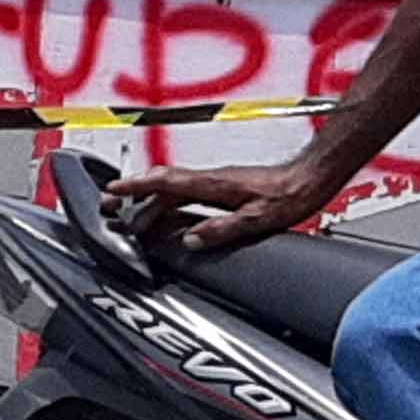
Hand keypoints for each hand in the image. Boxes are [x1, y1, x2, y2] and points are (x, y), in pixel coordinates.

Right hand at [108, 158, 333, 262]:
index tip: (112, 190)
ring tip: (133, 218)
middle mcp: (211, 179)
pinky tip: (170, 214)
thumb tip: (189, 240)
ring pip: (173, 188)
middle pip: (162, 183)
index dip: (136, 186)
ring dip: (150, 200)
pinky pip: (187, 192)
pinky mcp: (225, 187)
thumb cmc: (289, 195)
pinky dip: (169, 201)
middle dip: (133, 193)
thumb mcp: (256, 219)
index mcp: (214, 184)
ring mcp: (217, 182)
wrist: (310, 179)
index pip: (165, 182)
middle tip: (110, 206)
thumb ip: (220, 229)